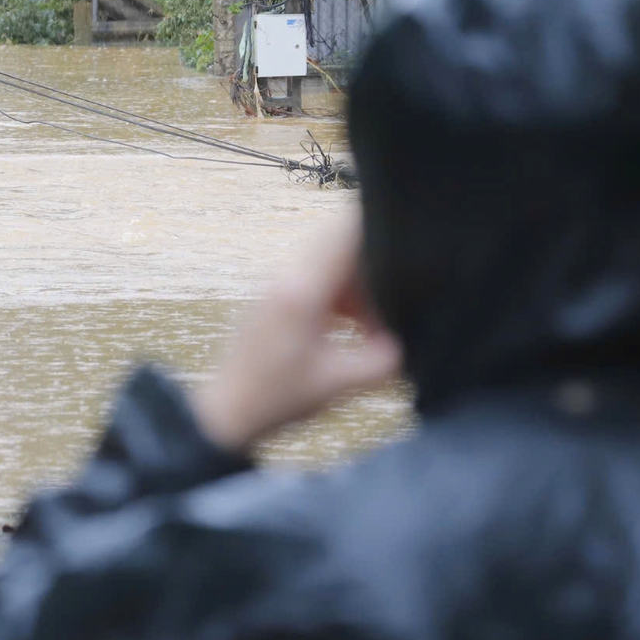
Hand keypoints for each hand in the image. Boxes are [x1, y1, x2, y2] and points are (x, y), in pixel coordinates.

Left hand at [191, 211, 401, 452]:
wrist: (227, 412)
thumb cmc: (276, 398)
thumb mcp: (338, 384)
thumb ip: (382, 361)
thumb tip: (411, 341)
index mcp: (302, 288)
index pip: (344, 231)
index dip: (380, 227)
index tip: (410, 242)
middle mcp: (286, 274)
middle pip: (339, 239)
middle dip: (374, 259)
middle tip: (398, 290)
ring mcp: (277, 282)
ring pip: (330, 258)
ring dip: (358, 280)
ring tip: (375, 322)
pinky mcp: (275, 296)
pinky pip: (317, 276)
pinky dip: (341, 292)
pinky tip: (356, 327)